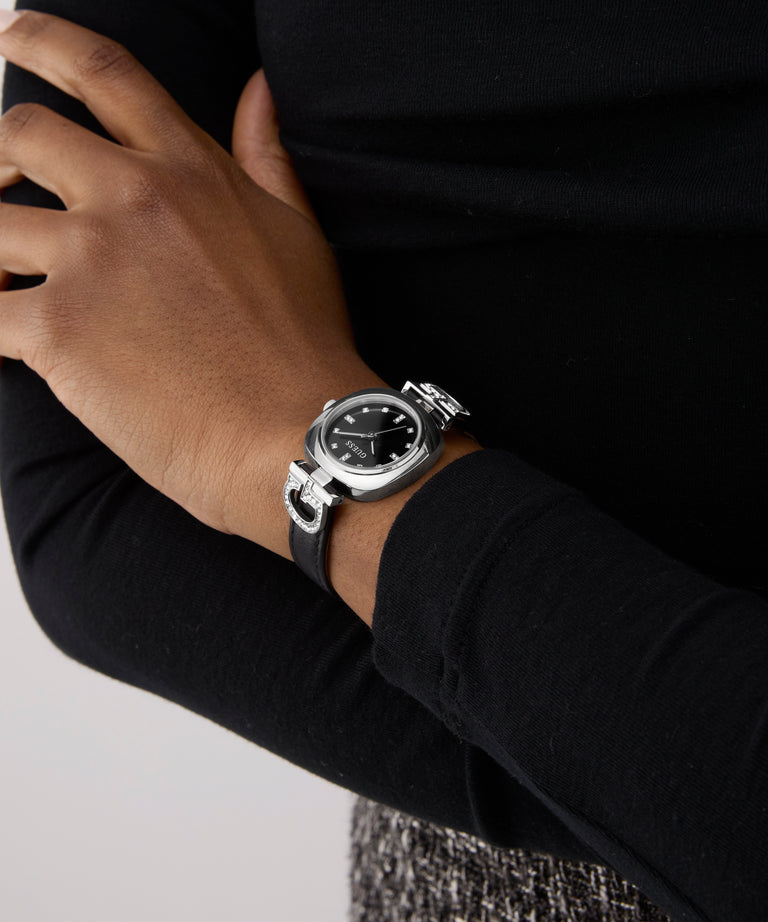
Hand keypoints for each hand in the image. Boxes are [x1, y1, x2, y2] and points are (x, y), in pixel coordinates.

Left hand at [0, 11, 383, 555]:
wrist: (293, 431)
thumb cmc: (304, 345)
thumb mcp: (297, 233)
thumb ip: (265, 156)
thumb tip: (258, 89)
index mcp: (189, 171)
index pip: (104, 74)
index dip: (46, 42)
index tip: (16, 34)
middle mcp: (133, 199)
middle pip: (21, 136)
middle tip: (1, 190)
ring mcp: (90, 261)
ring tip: (3, 283)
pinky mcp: (58, 329)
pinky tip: (3, 338)